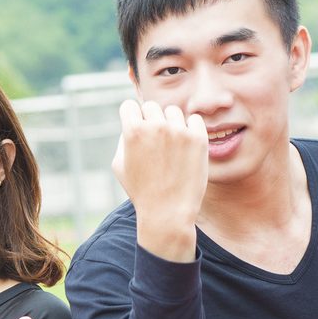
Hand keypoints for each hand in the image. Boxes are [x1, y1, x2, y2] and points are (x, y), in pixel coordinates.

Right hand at [113, 99, 207, 260]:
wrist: (168, 212)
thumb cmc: (141, 191)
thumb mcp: (119, 165)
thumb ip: (124, 139)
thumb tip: (135, 121)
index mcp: (132, 131)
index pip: (129, 106)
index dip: (131, 117)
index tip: (137, 129)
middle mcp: (156, 127)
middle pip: (151, 107)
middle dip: (151, 120)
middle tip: (155, 142)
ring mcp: (179, 131)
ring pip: (173, 111)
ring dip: (171, 123)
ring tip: (171, 146)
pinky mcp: (198, 138)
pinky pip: (194, 119)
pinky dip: (190, 128)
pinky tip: (186, 144)